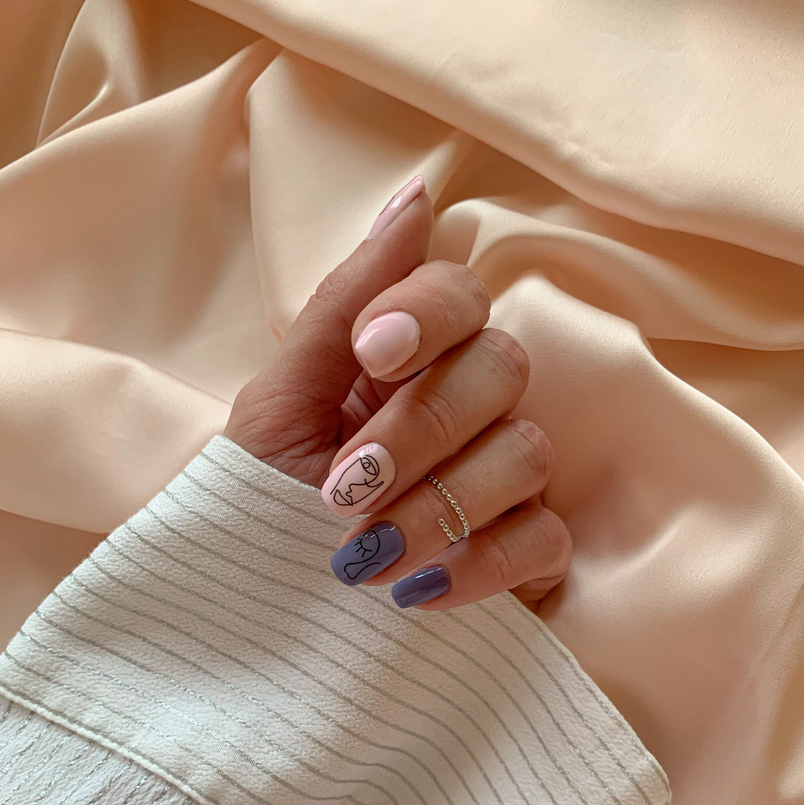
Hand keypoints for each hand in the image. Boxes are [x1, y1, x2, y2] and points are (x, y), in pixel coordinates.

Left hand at [224, 176, 571, 611]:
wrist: (259, 606)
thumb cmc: (265, 497)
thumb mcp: (281, 402)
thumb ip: (346, 306)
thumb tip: (417, 197)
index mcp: (411, 360)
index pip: (462, 294)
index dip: (427, 312)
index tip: (371, 353)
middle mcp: (471, 408)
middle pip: (503, 368)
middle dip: (421, 429)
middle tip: (345, 487)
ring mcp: (505, 480)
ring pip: (525, 454)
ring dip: (437, 507)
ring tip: (361, 558)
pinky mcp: (527, 552)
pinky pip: (544, 539)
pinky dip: (481, 565)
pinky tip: (416, 592)